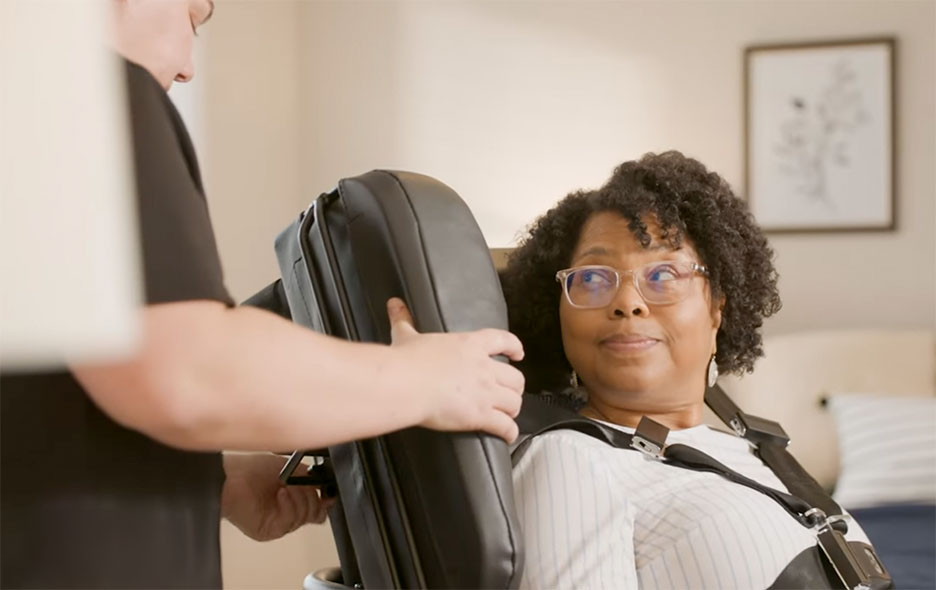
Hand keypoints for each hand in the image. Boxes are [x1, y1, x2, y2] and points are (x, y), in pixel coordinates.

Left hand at [221, 454, 335, 541]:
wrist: (231, 477)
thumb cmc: (253, 469)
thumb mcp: (291, 468)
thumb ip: (311, 478)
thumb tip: (326, 486)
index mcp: (295, 497)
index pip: (319, 507)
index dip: (325, 500)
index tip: (328, 492)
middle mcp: (288, 511)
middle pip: (316, 514)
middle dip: (312, 496)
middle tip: (303, 484)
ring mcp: (279, 522)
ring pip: (305, 518)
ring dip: (299, 498)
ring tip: (287, 485)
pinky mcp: (269, 531)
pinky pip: (289, 522)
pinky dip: (289, 505)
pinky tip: (281, 494)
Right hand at [386, 297, 524, 442]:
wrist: (405, 383)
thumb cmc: (406, 360)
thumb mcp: (407, 336)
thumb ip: (404, 320)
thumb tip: (394, 304)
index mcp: (470, 345)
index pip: (502, 340)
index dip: (514, 347)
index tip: (518, 353)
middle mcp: (483, 368)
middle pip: (516, 377)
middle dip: (515, 387)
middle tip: (510, 393)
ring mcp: (485, 392)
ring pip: (515, 402)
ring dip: (513, 410)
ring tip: (508, 415)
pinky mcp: (480, 415)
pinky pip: (505, 426)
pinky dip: (510, 432)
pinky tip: (508, 435)